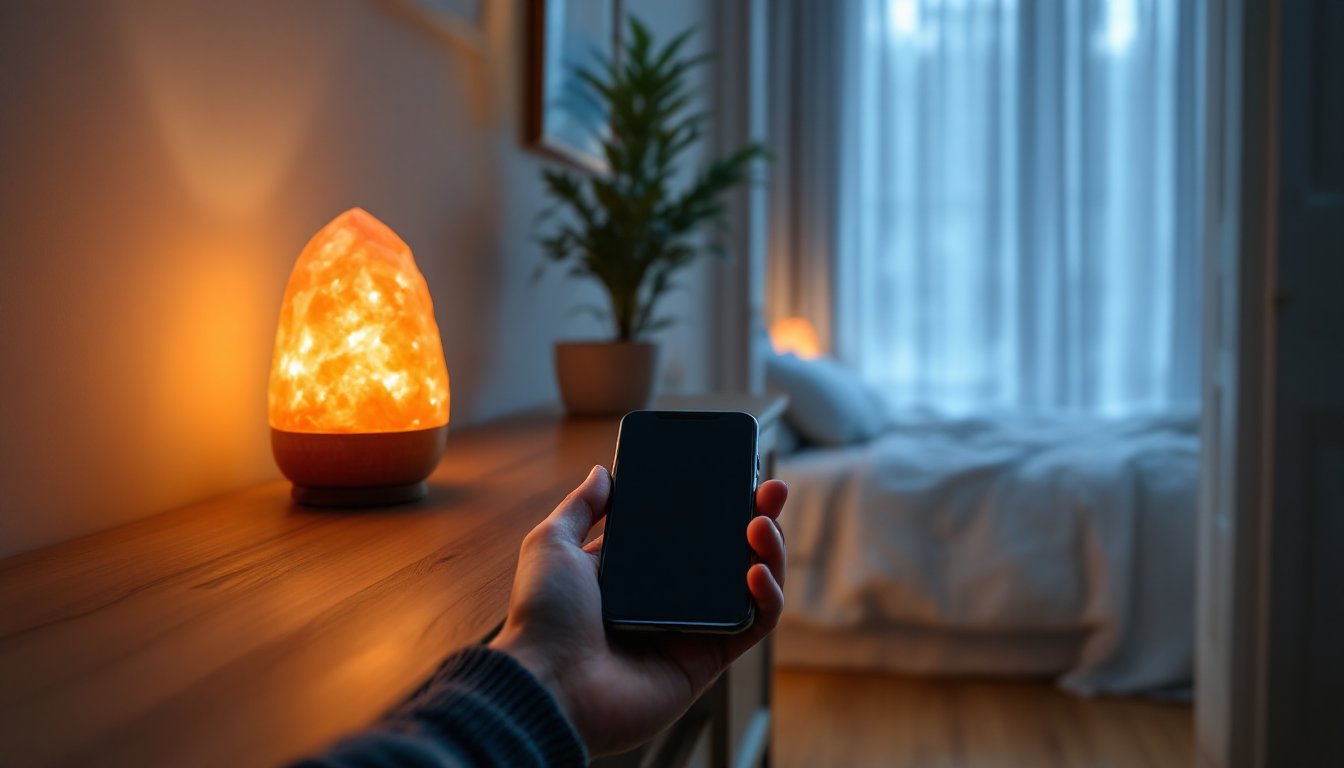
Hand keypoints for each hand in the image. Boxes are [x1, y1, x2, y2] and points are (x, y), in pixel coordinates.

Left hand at [489, 465, 787, 755]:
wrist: (549, 683)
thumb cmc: (542, 617)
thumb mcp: (552, 544)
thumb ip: (580, 507)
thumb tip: (602, 472)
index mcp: (635, 571)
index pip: (688, 531)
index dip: (715, 503)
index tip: (736, 473)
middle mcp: (668, 598)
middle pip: (728, 552)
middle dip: (758, 518)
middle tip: (771, 491)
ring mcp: (692, 629)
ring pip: (752, 586)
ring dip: (769, 552)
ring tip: (762, 524)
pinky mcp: (708, 659)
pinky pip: (753, 625)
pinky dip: (769, 598)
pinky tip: (757, 571)